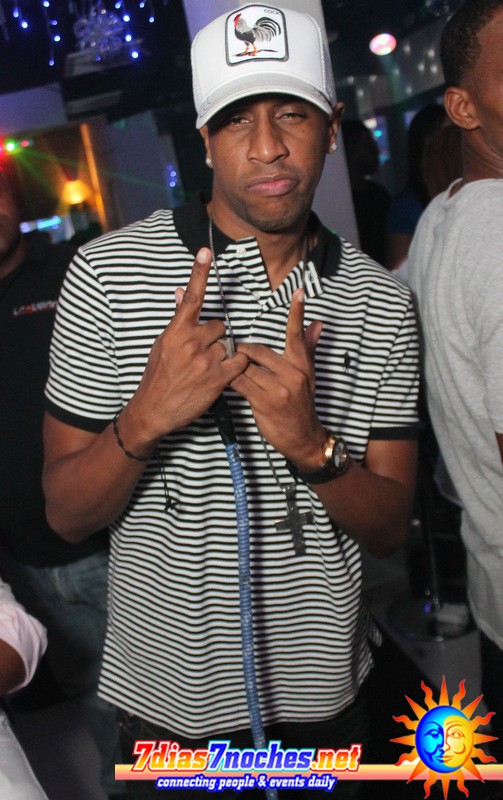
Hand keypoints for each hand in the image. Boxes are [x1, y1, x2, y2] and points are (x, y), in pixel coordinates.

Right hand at [128, 248, 248, 442]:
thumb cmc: (157, 375)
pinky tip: (224, 372)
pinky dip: (237, 364)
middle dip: (215, 337)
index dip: (199, 273)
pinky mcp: (219, 378)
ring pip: (229, 344)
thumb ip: (177, 320)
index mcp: (175, 332)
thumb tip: (179, 292)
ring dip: (224, 353)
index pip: (190, 297)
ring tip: (207, 368)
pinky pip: (240, 361)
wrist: (155, 409)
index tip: (205, 251)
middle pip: (219, 325)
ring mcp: (206, 360)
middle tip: (202, 354)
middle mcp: (191, 343)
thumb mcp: (162, 344)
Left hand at [231, 288, 325, 468]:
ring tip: (226, 369)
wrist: (303, 437)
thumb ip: (308, 348)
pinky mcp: (265, 402)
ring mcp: (279, 388)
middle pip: (259, 351)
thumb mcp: (308, 376)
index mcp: (302, 365)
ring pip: (246, 367)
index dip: (297, 313)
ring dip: (234, 368)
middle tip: (230, 351)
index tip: (298, 292)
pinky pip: (241, 384)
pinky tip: (226, 381)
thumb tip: (317, 324)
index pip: (297, 334)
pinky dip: (231, 381)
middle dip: (242, 351)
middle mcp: (293, 374)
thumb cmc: (301, 404)